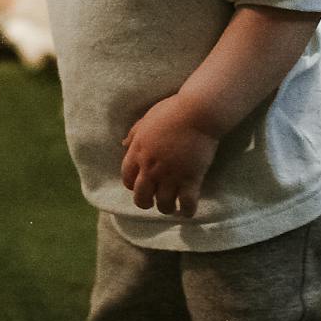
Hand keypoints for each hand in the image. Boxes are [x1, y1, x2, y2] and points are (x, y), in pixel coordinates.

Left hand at [120, 94, 219, 217]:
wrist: (197, 111)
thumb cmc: (173, 110)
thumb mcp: (147, 119)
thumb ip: (134, 134)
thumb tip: (123, 144)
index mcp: (138, 152)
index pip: (127, 177)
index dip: (132, 185)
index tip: (140, 185)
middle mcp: (151, 168)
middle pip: (141, 197)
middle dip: (145, 203)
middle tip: (153, 202)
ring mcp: (170, 175)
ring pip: (163, 204)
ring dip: (166, 208)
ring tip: (172, 207)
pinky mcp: (190, 178)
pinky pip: (186, 203)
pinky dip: (186, 211)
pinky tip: (187, 211)